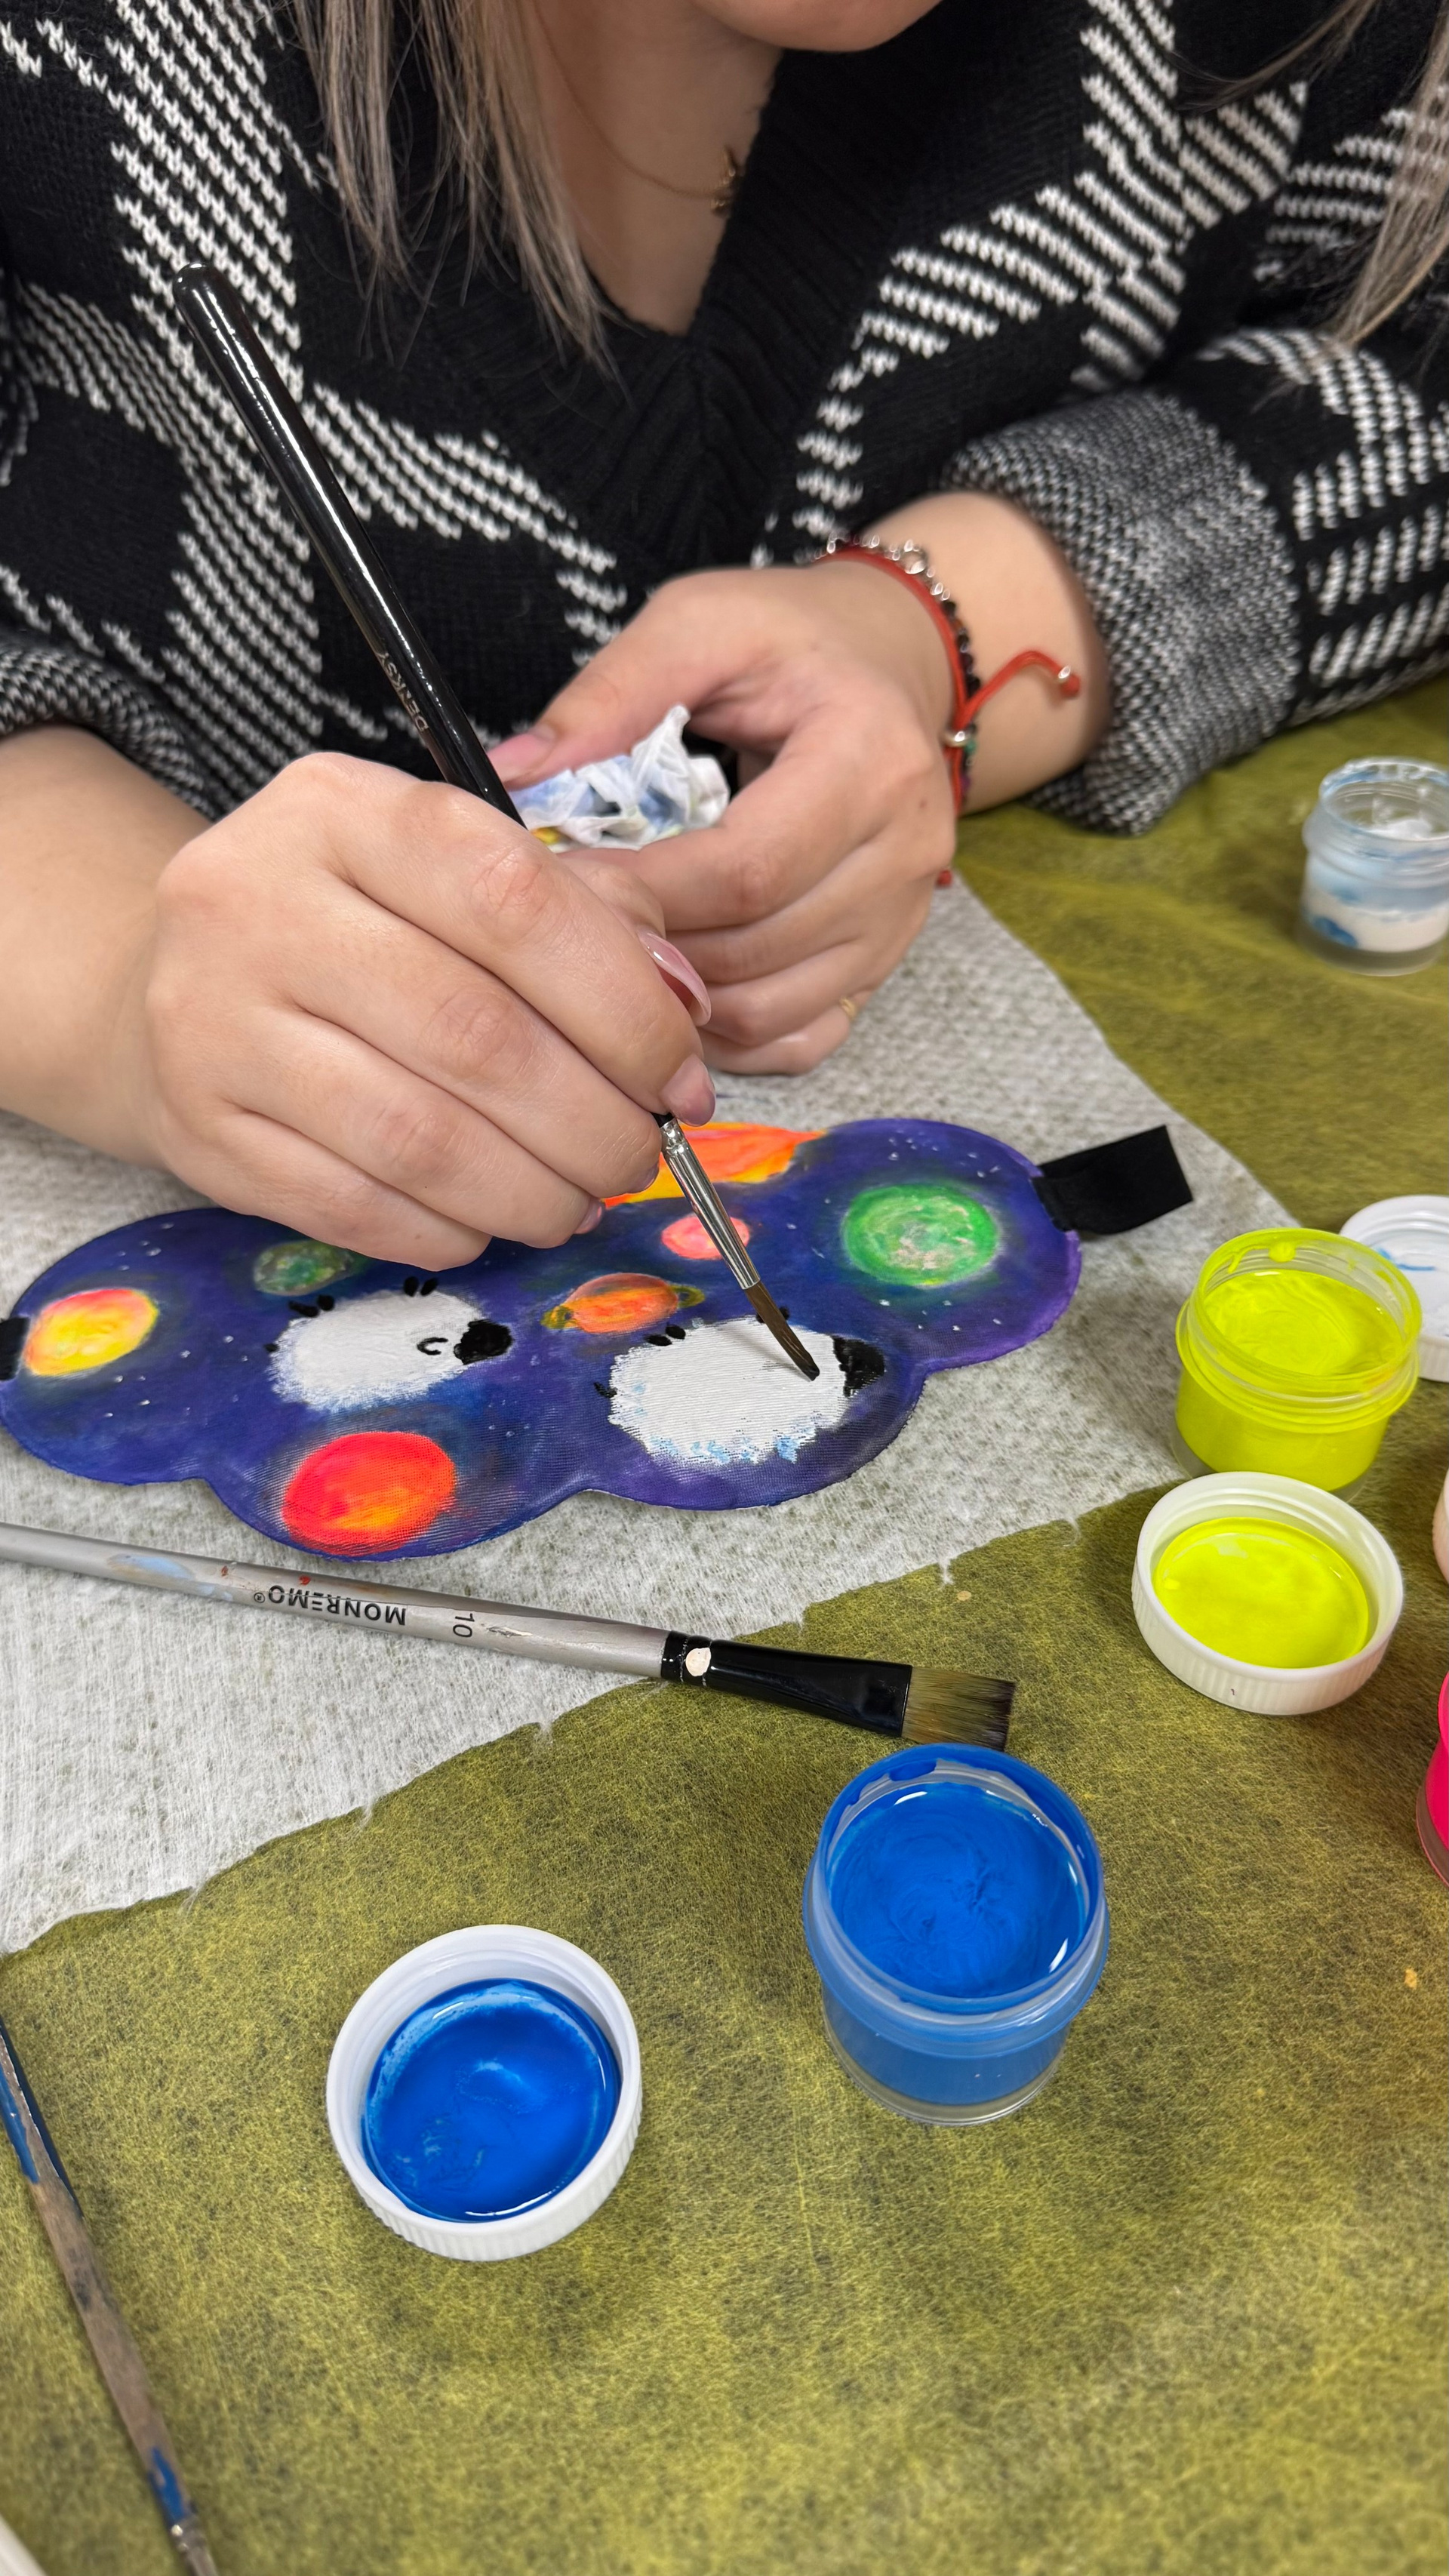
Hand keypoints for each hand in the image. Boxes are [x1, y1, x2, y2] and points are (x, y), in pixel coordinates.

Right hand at [115, 753, 713, 1267]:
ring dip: (531, 1190)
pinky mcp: (198, 1125)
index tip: (681, 1073)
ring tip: (581, 1198)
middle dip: (593, 1118)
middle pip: (473, 1034)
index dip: (623, 1003)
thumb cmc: (356, 923)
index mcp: (337, 808)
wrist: (177, 976)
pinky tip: (492, 1220)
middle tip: (641, 1155)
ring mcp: (211, 1017)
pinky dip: (448, 1227)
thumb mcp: (453, 873)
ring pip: (418, 1137)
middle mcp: (253, 900)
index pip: (513, 899)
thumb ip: (582, 918)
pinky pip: (354, 1205)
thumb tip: (682, 1006)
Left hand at [494, 557, 958, 1072]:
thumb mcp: (701, 626)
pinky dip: (726, 1036)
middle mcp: (903, 852)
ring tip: (604, 960)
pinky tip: (671, 996)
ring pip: (771, 1009)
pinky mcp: (886, 962)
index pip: (746, 869)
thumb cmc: (794, 641)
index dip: (642, 894)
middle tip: (560, 932)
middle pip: (754, 950)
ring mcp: (901, 920)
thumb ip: (610, 696)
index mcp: (869, 760)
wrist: (894, 664)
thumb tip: (511, 777)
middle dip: (646, 951)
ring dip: (675, 1003)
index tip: (556, 887)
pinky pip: (800, 1038)